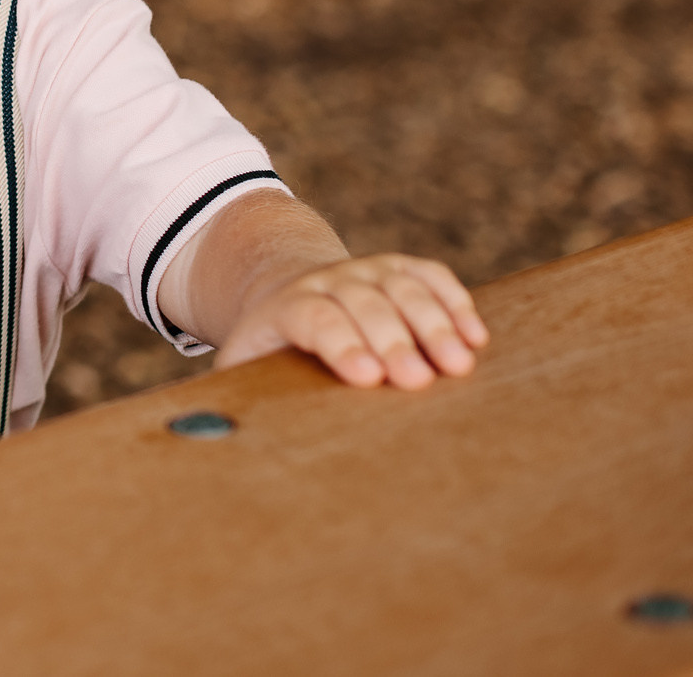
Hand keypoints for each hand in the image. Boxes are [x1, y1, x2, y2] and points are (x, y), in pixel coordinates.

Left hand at [217, 252, 489, 387]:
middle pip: (365, 304)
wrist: (288, 290)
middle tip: (419, 380)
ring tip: (459, 365)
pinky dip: (455, 300)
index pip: (316, 318)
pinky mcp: (402, 267)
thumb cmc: (273, 347)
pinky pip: (431, 275)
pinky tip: (476, 336)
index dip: (342, 344)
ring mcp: (368, 269)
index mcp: (290, 305)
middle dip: (393, 341)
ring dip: (434, 324)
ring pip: (403, 288)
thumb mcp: (244, 364)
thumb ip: (237, 391)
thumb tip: (226, 434)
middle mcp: (330, 280)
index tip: (367, 377)